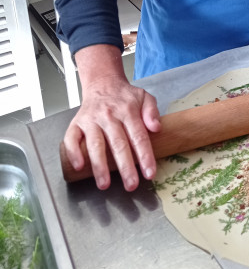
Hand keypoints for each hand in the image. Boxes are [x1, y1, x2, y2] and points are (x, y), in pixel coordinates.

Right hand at [63, 45, 160, 190]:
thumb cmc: (125, 96)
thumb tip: (156, 128)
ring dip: (99, 166)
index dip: (145, 156)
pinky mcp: (76, 123)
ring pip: (95, 144)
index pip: (138, 136)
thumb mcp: (145, 97)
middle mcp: (109, 116)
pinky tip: (79, 166)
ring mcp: (91, 120)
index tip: (150, 173)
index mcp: (128, 111)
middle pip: (118, 144)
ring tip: (105, 184)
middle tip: (131, 185)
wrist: (102, 83)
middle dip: (125, 167)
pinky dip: (74, 153)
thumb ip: (152, 111)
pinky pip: (71, 139)